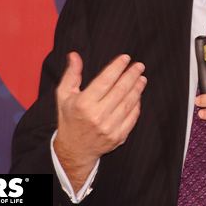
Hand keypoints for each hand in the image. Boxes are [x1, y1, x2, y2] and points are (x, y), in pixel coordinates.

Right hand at [54, 52, 146, 189]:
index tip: (126, 58)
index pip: (105, 80)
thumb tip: (75, 55)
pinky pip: (132, 117)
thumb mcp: (64, 96)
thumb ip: (71, 74)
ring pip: (129, 103)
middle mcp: (97, 116)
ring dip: (137, 88)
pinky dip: (137, 105)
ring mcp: (109, 128)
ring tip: (142, 78)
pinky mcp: (118, 136)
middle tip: (139, 65)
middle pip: (120, 90)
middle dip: (131, 75)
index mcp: (83, 104)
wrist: (75, 150)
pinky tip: (138, 95)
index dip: (117, 67)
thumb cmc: (70, 118)